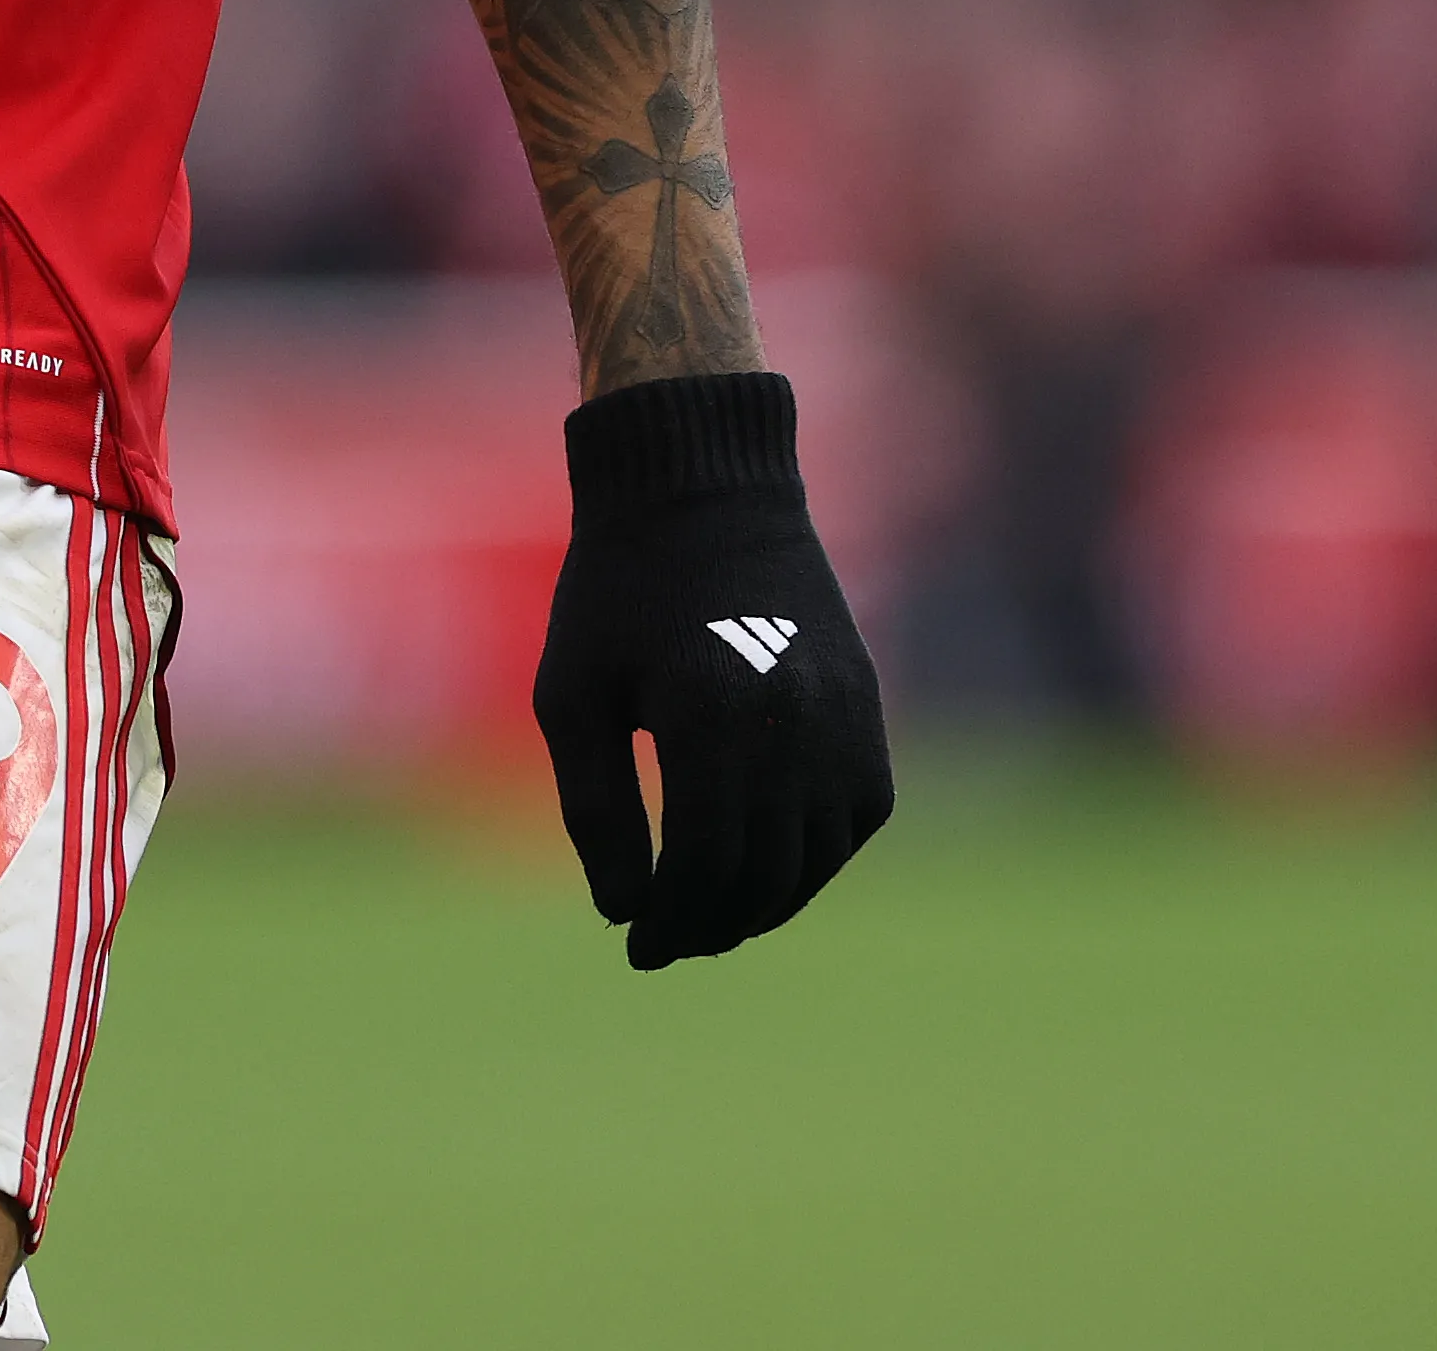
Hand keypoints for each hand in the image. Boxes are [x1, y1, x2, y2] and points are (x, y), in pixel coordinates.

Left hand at [535, 370, 890, 966]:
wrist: (702, 487)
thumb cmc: (616, 587)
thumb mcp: (570, 692)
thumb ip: (595, 809)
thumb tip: (626, 911)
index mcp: (710, 716)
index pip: (703, 868)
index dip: (670, 924)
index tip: (636, 948)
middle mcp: (791, 722)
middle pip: (763, 875)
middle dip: (711, 926)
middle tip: (666, 943)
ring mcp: (842, 715)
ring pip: (819, 857)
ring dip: (766, 902)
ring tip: (711, 915)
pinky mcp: (865, 705)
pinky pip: (857, 814)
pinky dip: (817, 854)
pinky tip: (767, 862)